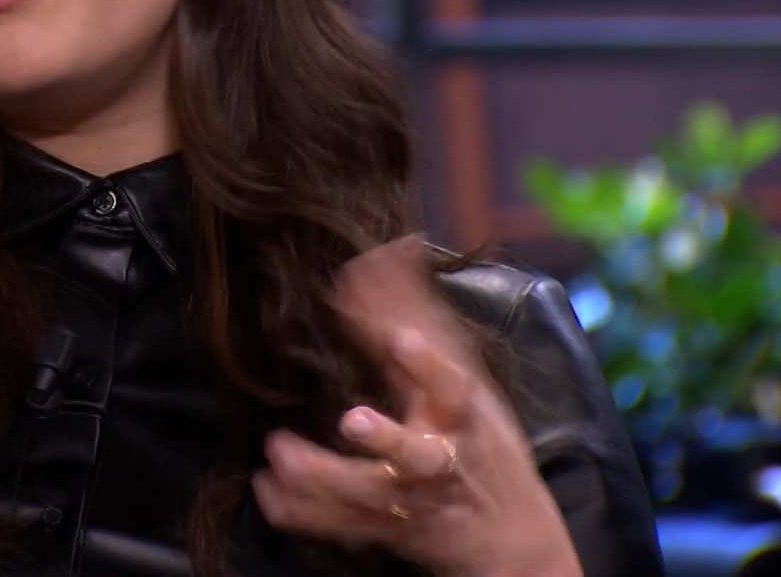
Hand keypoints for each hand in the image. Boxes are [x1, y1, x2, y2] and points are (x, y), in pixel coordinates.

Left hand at [252, 239, 580, 576]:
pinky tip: (267, 489)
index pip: (453, 386)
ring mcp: (413, 500)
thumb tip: (396, 246)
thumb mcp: (465, 374)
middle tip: (352, 419)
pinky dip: (302, 512)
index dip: (429, 363)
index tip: (402, 340)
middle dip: (387, 440)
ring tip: (279, 452)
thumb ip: (421, 314)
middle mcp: (441, 459)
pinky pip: (341, 527)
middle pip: (416, 455)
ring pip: (368, 494)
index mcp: (461, 415)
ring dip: (322, 476)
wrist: (512, 534)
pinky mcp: (388, 529)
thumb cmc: (481, 438)